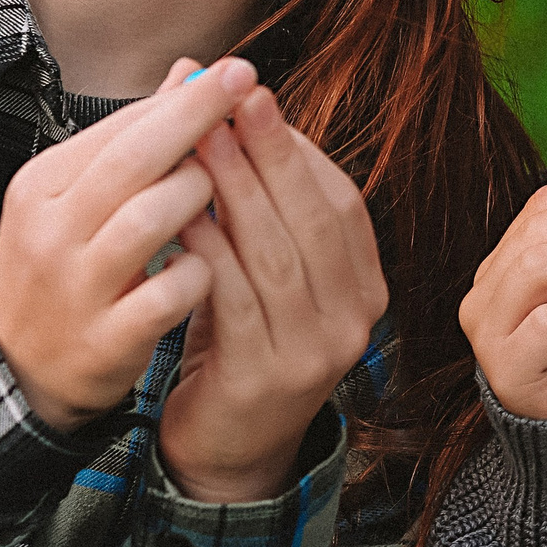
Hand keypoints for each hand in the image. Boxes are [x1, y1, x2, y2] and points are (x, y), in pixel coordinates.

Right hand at [0, 58, 252, 432]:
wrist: (19, 365)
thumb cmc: (69, 262)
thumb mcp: (82, 196)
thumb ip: (138, 137)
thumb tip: (193, 69)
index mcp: (44, 185)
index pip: (119, 129)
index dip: (184, 99)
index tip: (238, 69)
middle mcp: (52, 230)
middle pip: (132, 161)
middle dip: (197, 119)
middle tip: (250, 88)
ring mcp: (76, 286)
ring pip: (148, 220)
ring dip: (199, 195)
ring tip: (225, 188)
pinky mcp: (105, 338)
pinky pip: (167, 292)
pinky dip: (199, 272)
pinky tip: (214, 264)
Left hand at [156, 64, 391, 503]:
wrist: (229, 448)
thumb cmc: (243, 344)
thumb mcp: (265, 273)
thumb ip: (262, 205)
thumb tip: (240, 108)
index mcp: (365, 288)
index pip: (342, 204)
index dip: (300, 150)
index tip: (256, 98)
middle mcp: (354, 320)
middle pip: (314, 221)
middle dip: (271, 153)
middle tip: (232, 98)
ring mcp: (315, 353)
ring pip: (276, 254)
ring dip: (236, 189)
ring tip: (199, 140)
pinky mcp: (266, 378)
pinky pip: (235, 299)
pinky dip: (209, 250)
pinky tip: (180, 213)